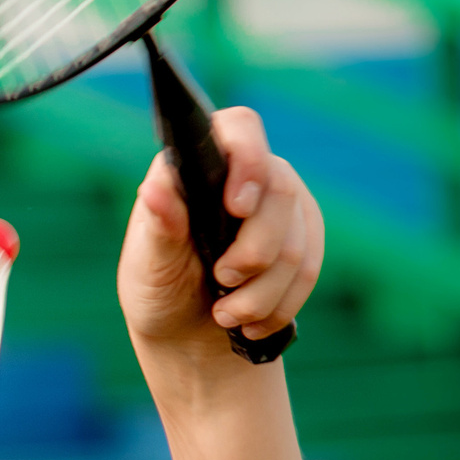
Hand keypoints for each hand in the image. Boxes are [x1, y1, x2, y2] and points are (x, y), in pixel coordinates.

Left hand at [117, 106, 324, 358]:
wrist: (185, 331)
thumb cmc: (157, 286)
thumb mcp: (149, 261)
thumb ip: (160, 226)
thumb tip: (155, 188)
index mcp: (199, 164)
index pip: (240, 129)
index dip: (249, 160)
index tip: (237, 207)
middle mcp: (245, 174)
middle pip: (281, 191)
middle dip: (254, 251)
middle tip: (222, 279)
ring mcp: (278, 205)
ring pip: (297, 239)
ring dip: (263, 291)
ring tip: (226, 315)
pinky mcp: (301, 238)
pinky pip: (310, 267)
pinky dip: (281, 303)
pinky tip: (253, 322)